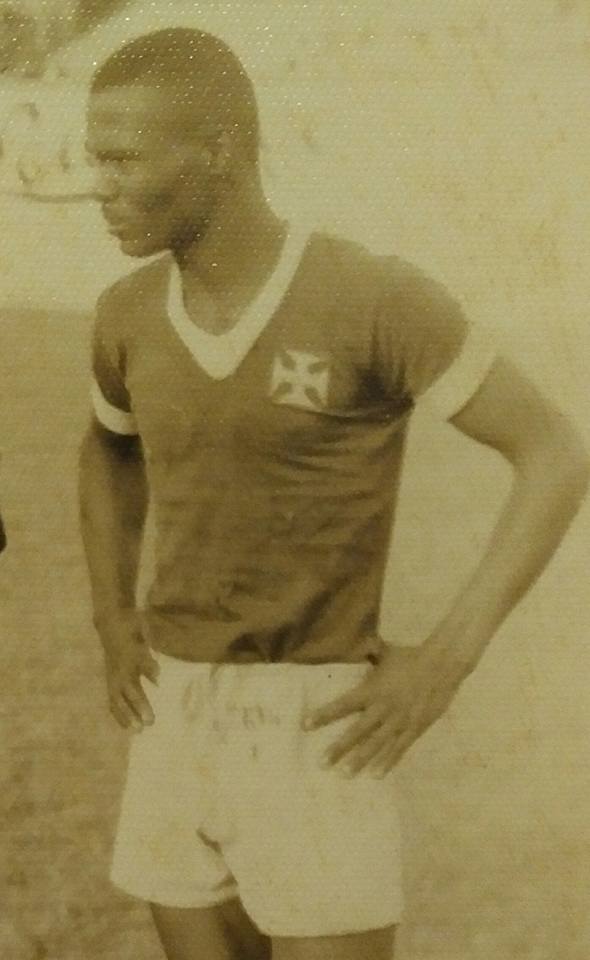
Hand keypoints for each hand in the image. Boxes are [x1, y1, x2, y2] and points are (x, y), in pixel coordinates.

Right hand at [100, 611, 159, 731]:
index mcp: (125, 664)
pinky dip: (118, 713)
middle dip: (136, 711)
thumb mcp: (142, 637)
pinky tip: (127, 725)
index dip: (141, 706)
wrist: (110, 623)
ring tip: (137, 730)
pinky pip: (112, 700)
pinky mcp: (110, 680)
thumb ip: (148, 661)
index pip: (134, 688)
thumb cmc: (131, 629)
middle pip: (126, 697)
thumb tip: (158, 679)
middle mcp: (117, 673)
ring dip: (126, 716)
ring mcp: (112, 677)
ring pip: (117, 701)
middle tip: (148, 725)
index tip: (150, 718)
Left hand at [303, 644, 468, 776]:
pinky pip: (399, 749)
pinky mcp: (415, 729)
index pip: (344, 704)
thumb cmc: (411, 658)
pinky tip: (376, 775)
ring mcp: (400, 721)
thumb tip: (351, 640)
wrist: (443, 665)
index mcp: (373, 689)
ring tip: (345, 774)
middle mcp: (384, 708)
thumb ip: (367, 652)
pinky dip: (388, 762)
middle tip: (321, 763)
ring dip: (361, 760)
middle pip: (357, 731)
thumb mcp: (386, 653)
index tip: (305, 725)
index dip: (324, 714)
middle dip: (339, 747)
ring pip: (377, 744)